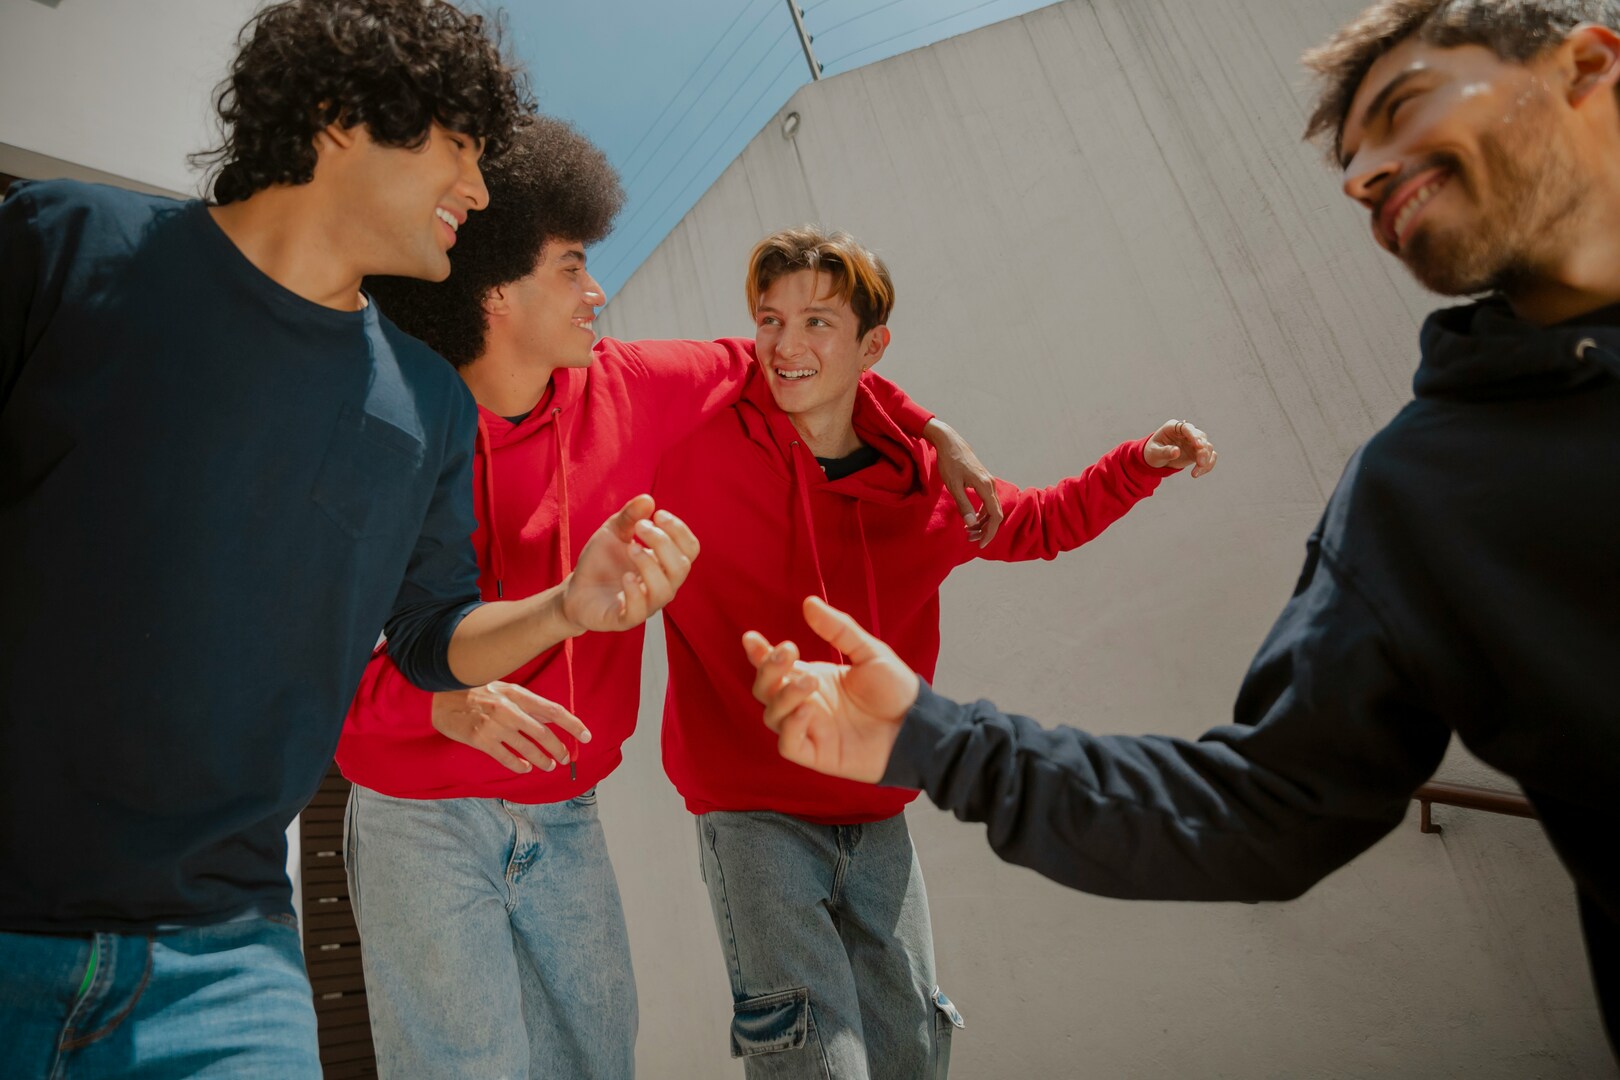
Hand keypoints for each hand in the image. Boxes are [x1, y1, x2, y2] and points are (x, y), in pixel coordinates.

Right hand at [431, 682, 590, 773]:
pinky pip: (505, 757)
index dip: (573, 725)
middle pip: (543, 733)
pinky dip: (518, 765)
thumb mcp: (504, 689)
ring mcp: (494, 725)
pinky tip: (524, 769)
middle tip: (565, 759)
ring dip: (541, 760)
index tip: (587, 736)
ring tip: (548, 766)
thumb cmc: (474, 690)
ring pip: (527, 748)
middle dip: (559, 749)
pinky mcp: (480, 739)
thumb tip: (552, 717)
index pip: (553, 710)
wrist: (439, 695)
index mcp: (517, 694)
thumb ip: (527, 703)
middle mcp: (509, 710)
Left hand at [563, 495, 699, 633]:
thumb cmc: (601, 561)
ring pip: (665, 590)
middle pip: (681, 567)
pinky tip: (625, 576)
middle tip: (640, 527)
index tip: (657, 515)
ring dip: (650, 564)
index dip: (679, 531)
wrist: (575, 589)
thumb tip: (648, 499)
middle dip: (663, 542)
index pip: (690, 549)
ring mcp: (646, 604)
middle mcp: (662, 585)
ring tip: (631, 548)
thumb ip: (630, 516)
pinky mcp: (625, 619)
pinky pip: (640, 611)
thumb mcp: (613, 531)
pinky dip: (635, 591)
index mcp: (665, 564)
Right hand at [741, 596, 920, 782]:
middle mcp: (805, 702)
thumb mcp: (870, 652)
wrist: (918, 726)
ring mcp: (809, 729)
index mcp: (813, 677)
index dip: (759, 653)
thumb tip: (809, 603)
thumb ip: (839, 630)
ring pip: (772, 715)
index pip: (775, 666)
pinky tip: (808, 710)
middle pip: (765, 689)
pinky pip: (788, 745)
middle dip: (768, 669)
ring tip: (810, 681)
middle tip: (788, 652)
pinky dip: (790, 727)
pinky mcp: (816, 754)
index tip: (752, 638)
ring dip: (783, 696)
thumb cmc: (896, 690)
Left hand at [923, 418, 1003, 546]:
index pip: (994, 516)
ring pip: (992, 508)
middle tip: (971, 539)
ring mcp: (988, 482)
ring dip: (983, 522)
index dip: (990, 532)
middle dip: (985, 530)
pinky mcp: (983, 481)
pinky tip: (972, 519)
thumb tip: (971, 524)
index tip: (980, 544)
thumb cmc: (949, 462)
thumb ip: (963, 505)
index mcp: (985, 486)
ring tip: (969, 531)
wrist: (950, 442)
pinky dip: (981, 513)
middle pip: (995, 514)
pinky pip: (987, 502)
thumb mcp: (953, 486)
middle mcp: (990, 485)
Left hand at [1144, 419, 1216, 476]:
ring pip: (1208, 447)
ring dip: (1206, 460)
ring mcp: (1194, 442)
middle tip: (1200, 464)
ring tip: (1195, 473)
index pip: (1186, 428)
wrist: (1156, 459)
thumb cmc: (1152, 452)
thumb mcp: (1154, 452)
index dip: (1194, 436)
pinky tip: (1197, 474)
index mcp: (1173, 427)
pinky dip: (1207, 465)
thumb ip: (1164, 451)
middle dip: (1203, 451)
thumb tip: (1176, 451)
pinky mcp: (1198, 452)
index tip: (1198, 446)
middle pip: (1201, 437)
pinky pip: (1209, 456)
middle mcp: (1186, 432)